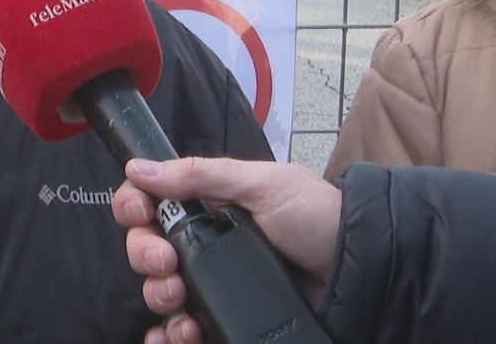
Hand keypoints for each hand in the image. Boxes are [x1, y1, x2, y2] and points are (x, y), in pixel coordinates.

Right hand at [111, 158, 341, 343]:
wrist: (361, 272)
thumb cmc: (317, 217)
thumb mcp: (263, 185)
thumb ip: (201, 176)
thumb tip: (138, 168)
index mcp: (207, 205)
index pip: (150, 203)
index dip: (134, 208)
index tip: (140, 215)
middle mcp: (203, 244)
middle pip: (146, 250)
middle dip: (145, 256)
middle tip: (167, 263)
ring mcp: (214, 284)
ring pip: (160, 292)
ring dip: (158, 296)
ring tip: (180, 300)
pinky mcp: (226, 318)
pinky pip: (184, 330)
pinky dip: (170, 336)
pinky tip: (180, 335)